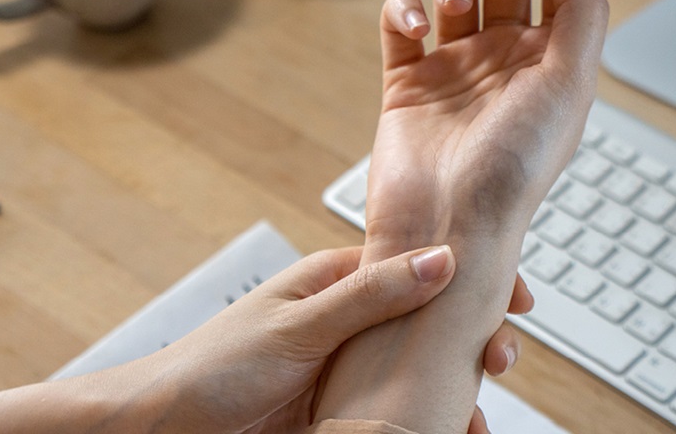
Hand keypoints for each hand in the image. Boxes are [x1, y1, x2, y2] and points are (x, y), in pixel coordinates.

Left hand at [130, 245, 530, 433]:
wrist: (162, 429)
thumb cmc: (210, 367)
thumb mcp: (298, 326)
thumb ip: (371, 294)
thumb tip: (440, 258)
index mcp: (338, 281)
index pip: (421, 267)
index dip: (471, 277)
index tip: (512, 296)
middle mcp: (351, 320)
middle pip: (430, 320)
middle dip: (471, 335)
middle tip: (500, 357)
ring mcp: (351, 366)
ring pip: (420, 368)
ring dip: (455, 385)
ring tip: (481, 408)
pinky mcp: (346, 408)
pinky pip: (399, 410)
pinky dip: (428, 419)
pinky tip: (449, 430)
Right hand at [364, 0, 608, 266]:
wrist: (448, 226)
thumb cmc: (514, 170)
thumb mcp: (570, 86)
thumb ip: (580, 11)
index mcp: (556, 59)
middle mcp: (509, 58)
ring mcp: (458, 68)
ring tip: (451, 4)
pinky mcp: (409, 81)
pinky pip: (402, 22)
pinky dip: (404, 9)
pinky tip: (414, 25)